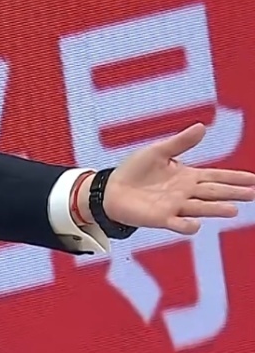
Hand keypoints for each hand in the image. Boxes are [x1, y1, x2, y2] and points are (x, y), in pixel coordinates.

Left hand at [97, 123, 254, 234]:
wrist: (111, 189)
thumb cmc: (135, 170)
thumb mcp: (158, 151)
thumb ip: (180, 142)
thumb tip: (202, 126)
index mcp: (188, 176)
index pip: (216, 176)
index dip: (235, 178)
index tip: (254, 180)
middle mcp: (186, 193)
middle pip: (214, 192)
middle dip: (233, 193)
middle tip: (251, 194)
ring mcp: (175, 206)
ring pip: (200, 208)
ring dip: (215, 209)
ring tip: (232, 210)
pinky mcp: (161, 218)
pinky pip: (177, 223)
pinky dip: (187, 225)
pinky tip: (195, 224)